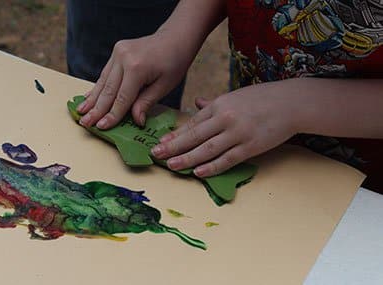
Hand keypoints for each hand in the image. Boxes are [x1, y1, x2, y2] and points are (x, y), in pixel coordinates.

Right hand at [77, 31, 194, 128]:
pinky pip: (105, 73)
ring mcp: (118, 52)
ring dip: (92, 99)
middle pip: (108, 90)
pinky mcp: (117, 51)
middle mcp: (123, 58)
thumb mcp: (165, 86)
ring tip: (80, 112)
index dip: (112, 115)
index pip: (122, 98)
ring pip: (103, 81)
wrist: (175, 37)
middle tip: (85, 123)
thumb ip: (146, 103)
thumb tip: (136, 121)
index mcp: (137, 68)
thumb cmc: (174, 62)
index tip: (101, 127)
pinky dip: (97, 86)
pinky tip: (88, 97)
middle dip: (96, 110)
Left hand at [151, 81, 300, 176]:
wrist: (291, 102)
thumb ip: (214, 103)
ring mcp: (238, 133)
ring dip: (187, 158)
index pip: (192, 123)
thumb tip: (197, 103)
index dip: (175, 135)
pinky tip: (198, 172)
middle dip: (173, 146)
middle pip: (194, 136)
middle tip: (156, 155)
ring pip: (207, 149)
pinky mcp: (250, 146)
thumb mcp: (234, 96)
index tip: (160, 143)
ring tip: (171, 165)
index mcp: (219, 105)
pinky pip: (227, 159)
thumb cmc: (262, 99)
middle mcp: (225, 118)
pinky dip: (212, 167)